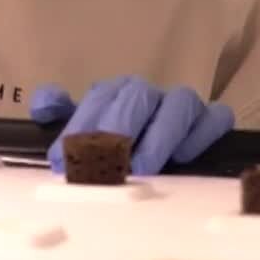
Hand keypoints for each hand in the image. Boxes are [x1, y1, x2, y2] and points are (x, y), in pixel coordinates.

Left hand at [29, 75, 232, 175]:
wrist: (161, 158)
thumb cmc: (113, 146)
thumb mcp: (82, 130)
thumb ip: (58, 112)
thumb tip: (43, 106)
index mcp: (115, 92)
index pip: (98, 98)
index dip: (79, 127)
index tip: (63, 160)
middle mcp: (147, 94)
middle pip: (137, 96)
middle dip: (119, 128)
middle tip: (107, 161)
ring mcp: (181, 105)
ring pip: (180, 103)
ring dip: (160, 134)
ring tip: (143, 167)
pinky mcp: (212, 120)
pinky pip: (216, 117)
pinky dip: (202, 134)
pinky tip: (184, 157)